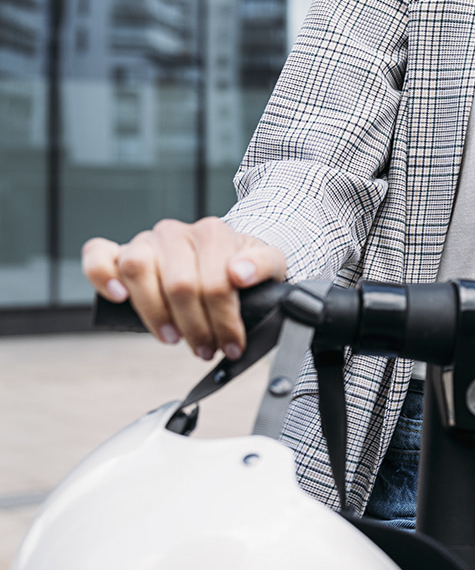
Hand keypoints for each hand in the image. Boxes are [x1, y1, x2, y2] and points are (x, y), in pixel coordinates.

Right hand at [82, 217, 287, 360]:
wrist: (222, 255)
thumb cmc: (242, 265)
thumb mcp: (269, 264)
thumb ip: (264, 265)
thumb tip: (239, 274)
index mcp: (213, 233)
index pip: (217, 282)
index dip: (225, 321)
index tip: (232, 346)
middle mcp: (176, 232)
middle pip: (180, 284)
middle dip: (196, 327)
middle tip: (206, 350)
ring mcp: (146, 240)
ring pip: (139, 270)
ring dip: (155, 313)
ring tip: (173, 338)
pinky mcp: (120, 251)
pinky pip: (97, 254)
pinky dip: (101, 274)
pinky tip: (118, 296)